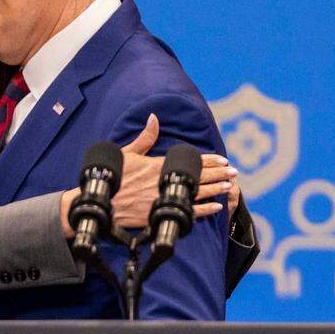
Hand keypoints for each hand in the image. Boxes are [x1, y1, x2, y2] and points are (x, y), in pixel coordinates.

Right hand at [114, 114, 232, 228]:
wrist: (101, 203)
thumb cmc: (112, 177)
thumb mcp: (126, 153)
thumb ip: (144, 138)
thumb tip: (154, 118)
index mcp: (157, 165)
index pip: (189, 160)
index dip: (208, 159)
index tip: (222, 158)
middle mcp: (163, 181)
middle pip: (198, 176)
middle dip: (218, 173)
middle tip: (233, 171)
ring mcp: (163, 199)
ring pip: (197, 194)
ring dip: (215, 189)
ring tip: (229, 185)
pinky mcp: (161, 214)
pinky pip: (188, 213)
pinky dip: (204, 210)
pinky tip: (217, 207)